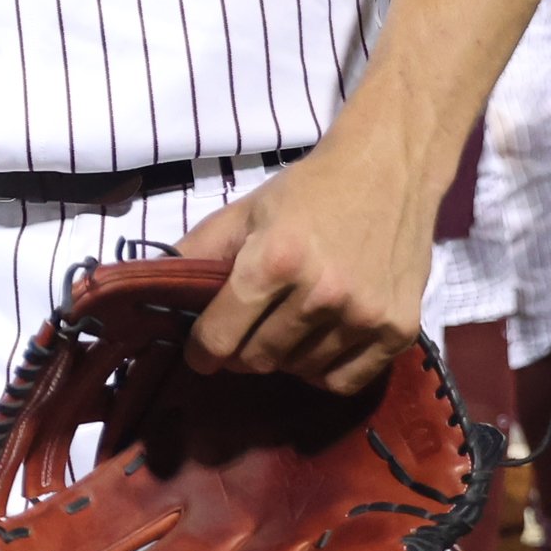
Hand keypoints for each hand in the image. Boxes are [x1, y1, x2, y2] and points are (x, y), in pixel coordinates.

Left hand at [173, 130, 436, 392]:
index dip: (201, 350)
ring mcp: (363, 315)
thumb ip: (198, 250)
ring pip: (301, 371)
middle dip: (242, 351)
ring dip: (286, 357)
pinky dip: (325, 372)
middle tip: (248, 330)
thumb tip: (151, 285)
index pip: (220, 338)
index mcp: (274, 261)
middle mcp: (320, 293)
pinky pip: (345, 381)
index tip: (200, 351)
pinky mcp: (398, 329)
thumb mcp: (245, 211)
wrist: (389, 168)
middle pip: (259, 359)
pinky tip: (320, 344)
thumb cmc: (311, 190)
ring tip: (288, 326)